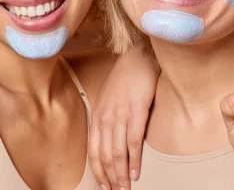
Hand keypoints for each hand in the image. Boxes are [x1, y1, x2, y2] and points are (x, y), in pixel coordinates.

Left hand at [89, 44, 157, 189]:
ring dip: (121, 174)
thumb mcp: (111, 99)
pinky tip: (136, 172)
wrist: (139, 57)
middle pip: (104, 156)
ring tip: (126, 188)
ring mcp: (120, 115)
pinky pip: (133, 142)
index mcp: (98, 115)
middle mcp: (105, 117)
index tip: (104, 186)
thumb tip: (114, 140)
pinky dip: (134, 160)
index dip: (98, 171)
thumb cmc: (128, 78)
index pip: (93, 150)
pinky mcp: (136, 111)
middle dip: (110, 177)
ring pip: (117, 153)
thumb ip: (110, 119)